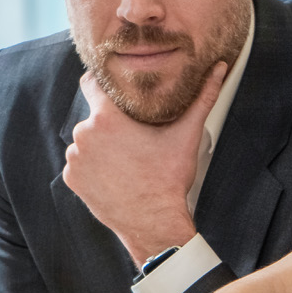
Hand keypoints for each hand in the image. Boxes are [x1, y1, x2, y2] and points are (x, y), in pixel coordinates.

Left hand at [63, 63, 225, 265]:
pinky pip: (80, 163)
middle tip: (132, 133)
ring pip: (86, 140)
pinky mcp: (72, 179)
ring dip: (99, 144)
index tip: (115, 88)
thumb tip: (219, 69)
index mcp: (106, 118)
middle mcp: (83, 135)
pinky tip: (114, 172)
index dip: (102, 82)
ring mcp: (75, 159)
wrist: (154, 224)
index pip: (91, 82)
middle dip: (109, 121)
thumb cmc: (168, 180)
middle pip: (93, 115)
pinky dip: (93, 165)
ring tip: (124, 156)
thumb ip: (202, 98)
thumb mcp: (186, 136)